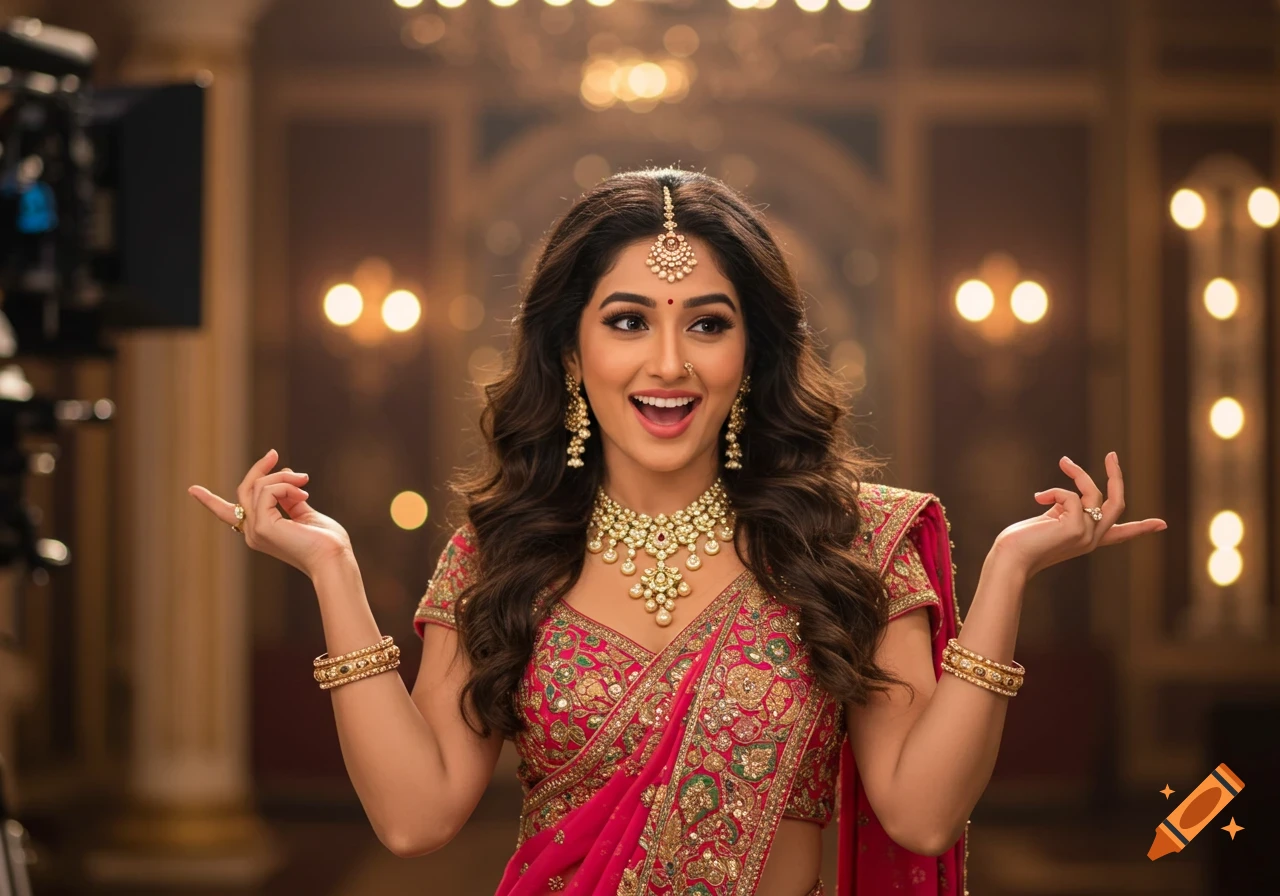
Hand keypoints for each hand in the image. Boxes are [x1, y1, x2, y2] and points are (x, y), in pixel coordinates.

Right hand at [187, 448, 352, 578]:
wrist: (334, 559)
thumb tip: (285, 480)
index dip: (210, 501)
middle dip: (259, 469)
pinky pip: (267, 490)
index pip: (229, 514)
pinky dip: (286, 485)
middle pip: (244, 491)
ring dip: (284, 477)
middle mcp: (253, 533)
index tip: (192, 489)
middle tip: (274, 453)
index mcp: (261, 532)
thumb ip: (290, 500)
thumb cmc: (326, 541)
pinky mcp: (262, 527)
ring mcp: (255, 531)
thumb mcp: (305, 514)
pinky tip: (302, 494)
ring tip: (304, 482)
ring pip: (258, 486)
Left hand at [991, 452, 1166, 580]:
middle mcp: (1092, 539)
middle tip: (1112, 455)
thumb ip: (1064, 510)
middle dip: (1116, 477)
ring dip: (1077, 472)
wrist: (1010, 558)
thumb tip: (1068, 497)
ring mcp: (1086, 534)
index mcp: (1087, 539)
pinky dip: (1055, 491)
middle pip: (1118, 504)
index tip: (1162, 525)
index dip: (1141, 527)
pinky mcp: (1076, 528)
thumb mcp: (1049, 522)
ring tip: (1063, 462)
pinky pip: (1072, 495)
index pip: (1121, 534)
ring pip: (1093, 492)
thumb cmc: (1021, 542)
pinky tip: (1038, 499)